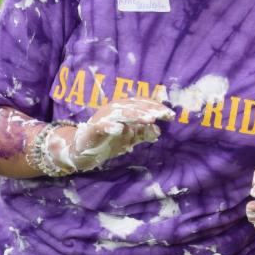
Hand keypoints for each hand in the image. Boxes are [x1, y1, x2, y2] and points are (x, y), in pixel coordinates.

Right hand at [45, 97, 174, 173]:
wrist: (83, 150)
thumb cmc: (109, 141)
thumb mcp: (130, 138)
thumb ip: (143, 133)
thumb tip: (158, 131)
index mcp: (124, 108)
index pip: (143, 104)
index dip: (156, 107)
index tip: (171, 116)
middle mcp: (114, 109)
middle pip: (135, 106)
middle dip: (151, 110)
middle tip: (164, 115)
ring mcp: (103, 118)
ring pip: (121, 113)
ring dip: (136, 115)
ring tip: (150, 119)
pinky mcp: (93, 128)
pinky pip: (102, 126)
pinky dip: (111, 126)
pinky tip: (120, 129)